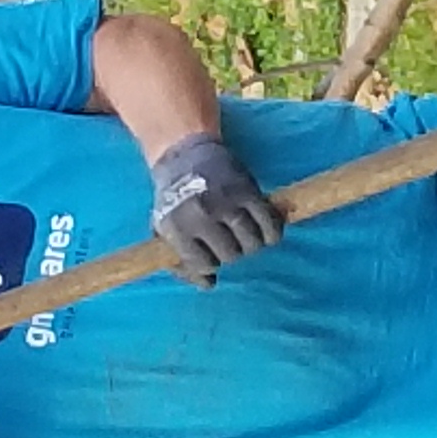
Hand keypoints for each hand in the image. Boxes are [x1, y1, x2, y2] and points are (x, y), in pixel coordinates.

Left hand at [147, 131, 286, 286]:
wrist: (185, 153)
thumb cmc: (174, 198)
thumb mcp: (164, 229)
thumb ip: (180, 262)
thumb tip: (209, 284)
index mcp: (178, 228)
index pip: (203, 264)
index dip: (209, 264)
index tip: (211, 256)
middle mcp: (202, 217)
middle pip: (230, 255)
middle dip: (231, 254)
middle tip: (230, 243)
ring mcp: (227, 203)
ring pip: (251, 242)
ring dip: (252, 246)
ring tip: (248, 240)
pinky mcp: (248, 190)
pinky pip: (268, 223)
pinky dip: (273, 233)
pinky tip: (270, 235)